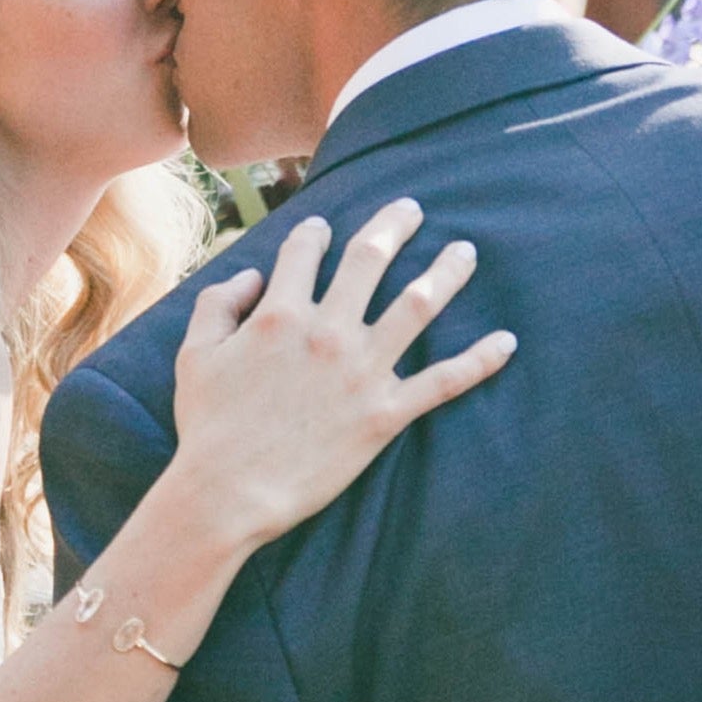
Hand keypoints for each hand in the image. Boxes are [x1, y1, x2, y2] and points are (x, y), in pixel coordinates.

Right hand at [165, 199, 514, 552]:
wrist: (229, 492)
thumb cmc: (208, 426)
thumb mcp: (195, 355)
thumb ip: (218, 303)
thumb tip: (249, 275)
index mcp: (280, 313)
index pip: (306, 251)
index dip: (316, 232)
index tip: (325, 227)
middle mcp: (328, 330)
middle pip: (371, 259)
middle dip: (395, 226)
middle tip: (413, 210)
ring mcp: (362, 371)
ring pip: (418, 305)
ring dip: (447, 272)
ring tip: (466, 251)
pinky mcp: (385, 413)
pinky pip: (443, 381)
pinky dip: (480, 360)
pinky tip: (507, 342)